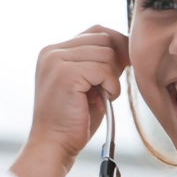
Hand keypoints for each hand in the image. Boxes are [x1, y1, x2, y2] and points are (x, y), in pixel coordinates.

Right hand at [27, 25, 128, 162]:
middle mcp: (52, 51)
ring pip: (106, 53)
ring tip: (102, 97)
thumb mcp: (87, 84)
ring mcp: (56, 61)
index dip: (115, 45)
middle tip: (108, 89)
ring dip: (112, 78)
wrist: (54, 145)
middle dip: (115, 63)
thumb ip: (99, 62)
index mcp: (54, 51)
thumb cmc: (73, 120)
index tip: (123, 66)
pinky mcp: (65, 74)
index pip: (95, 32)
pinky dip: (111, 87)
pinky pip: (104, 69)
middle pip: (103, 38)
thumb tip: (125, 45)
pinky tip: (102, 101)